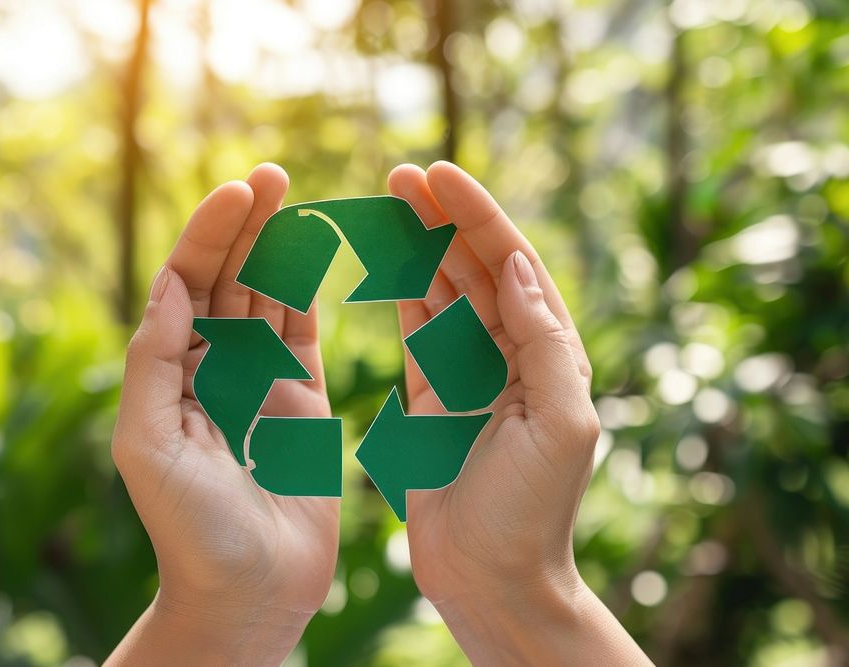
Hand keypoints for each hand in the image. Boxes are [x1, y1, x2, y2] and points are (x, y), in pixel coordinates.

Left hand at [107, 164, 337, 665]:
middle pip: (227, 279)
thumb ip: (153, 363)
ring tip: (293, 199)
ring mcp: (259, 382)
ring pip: (266, 297)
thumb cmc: (190, 528)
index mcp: (170, 373)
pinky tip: (317, 253)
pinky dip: (310, 291)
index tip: (240, 193)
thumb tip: (171, 285)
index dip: (209, 236)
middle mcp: (211, 369)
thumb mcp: (150, 444)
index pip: (187, 285)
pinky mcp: (303, 401)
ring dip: (277, 247)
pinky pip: (305, 333)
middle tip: (272, 176)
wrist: (248, 591)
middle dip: (245, 227)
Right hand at [389, 162, 649, 664]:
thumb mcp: (560, 424)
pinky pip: (417, 334)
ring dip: (420, 247)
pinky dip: (403, 295)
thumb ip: (544, 344)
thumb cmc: (533, 511)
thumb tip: (520, 271)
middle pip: (477, 269)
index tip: (440, 176)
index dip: (479, 217)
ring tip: (389, 203)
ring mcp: (471, 375)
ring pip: (444, 293)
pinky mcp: (433, 398)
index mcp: (552, 355)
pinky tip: (387, 262)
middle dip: (443, 219)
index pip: (515, 267)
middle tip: (402, 176)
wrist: (493, 578)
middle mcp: (514, 356)